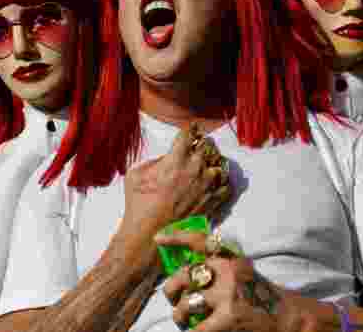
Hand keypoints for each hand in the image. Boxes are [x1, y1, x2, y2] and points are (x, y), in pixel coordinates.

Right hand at [120, 125, 230, 239]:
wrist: (149, 235)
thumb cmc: (138, 205)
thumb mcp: (135, 174)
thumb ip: (154, 161)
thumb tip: (166, 159)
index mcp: (176, 159)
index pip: (188, 134)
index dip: (190, 129)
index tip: (192, 128)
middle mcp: (194, 169)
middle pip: (207, 145)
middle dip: (203, 142)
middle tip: (200, 143)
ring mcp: (206, 186)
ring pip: (219, 164)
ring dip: (214, 162)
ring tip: (209, 163)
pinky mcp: (212, 202)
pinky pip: (226, 186)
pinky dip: (223, 182)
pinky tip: (217, 182)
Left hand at [156, 230, 293, 331]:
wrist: (288, 317)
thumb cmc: (262, 298)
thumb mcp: (242, 273)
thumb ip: (220, 269)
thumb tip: (188, 276)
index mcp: (230, 260)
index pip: (199, 241)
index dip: (176, 237)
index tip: (158, 238)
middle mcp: (227, 272)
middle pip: (183, 276)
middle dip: (171, 290)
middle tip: (173, 300)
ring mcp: (227, 295)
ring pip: (185, 304)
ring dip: (179, 316)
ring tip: (183, 322)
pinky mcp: (228, 318)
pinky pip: (196, 328)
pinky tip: (195, 331)